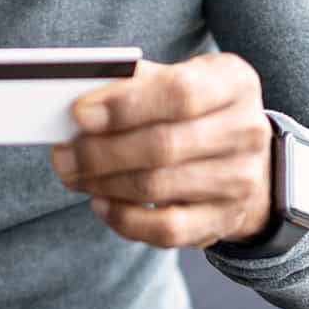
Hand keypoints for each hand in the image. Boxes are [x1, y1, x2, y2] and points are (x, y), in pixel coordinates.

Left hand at [49, 53, 273, 248]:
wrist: (241, 157)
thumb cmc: (193, 110)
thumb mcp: (176, 78)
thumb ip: (134, 83)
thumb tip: (83, 100)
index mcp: (233, 83)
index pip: (179, 93)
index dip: (124, 105)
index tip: (79, 115)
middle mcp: (245, 131)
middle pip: (162, 146)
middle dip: (99, 152)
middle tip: (63, 153)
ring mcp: (240, 180)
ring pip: (156, 188)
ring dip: (101, 183)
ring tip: (72, 173)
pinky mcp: (225, 220)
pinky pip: (166, 230)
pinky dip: (123, 219)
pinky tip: (100, 202)